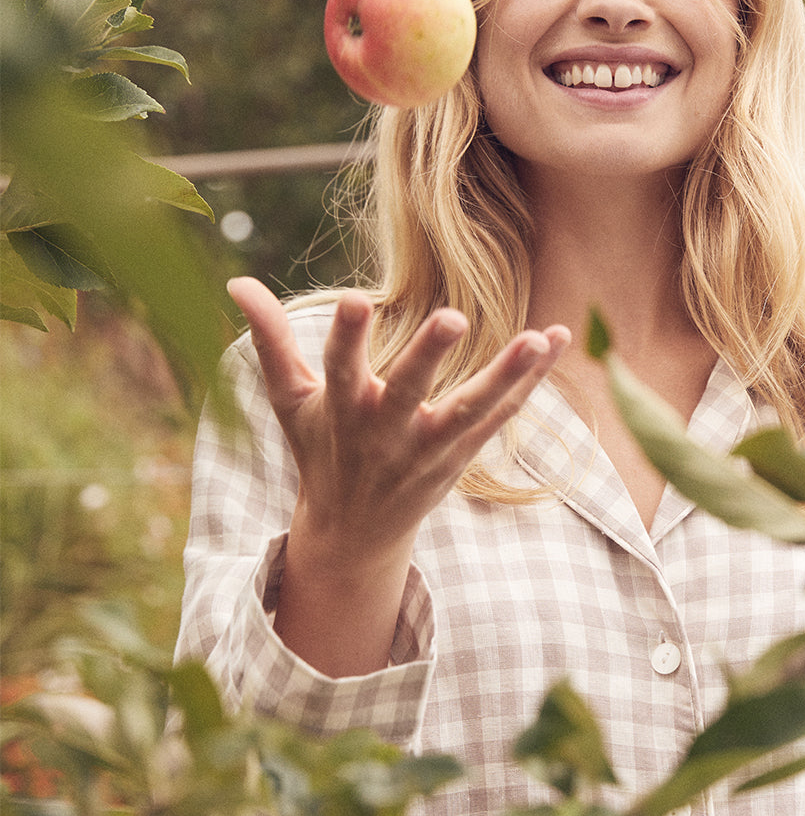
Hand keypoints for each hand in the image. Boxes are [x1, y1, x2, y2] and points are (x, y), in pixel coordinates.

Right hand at [226, 277, 569, 672]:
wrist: (355, 533)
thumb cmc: (320, 451)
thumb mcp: (290, 401)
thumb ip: (271, 340)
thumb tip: (236, 282)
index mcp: (341, 413)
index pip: (339, 370)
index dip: (346, 337)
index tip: (354, 299)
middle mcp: (386, 433)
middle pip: (409, 393)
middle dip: (428, 357)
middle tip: (453, 317)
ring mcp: (430, 448)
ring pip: (472, 411)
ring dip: (507, 375)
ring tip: (538, 337)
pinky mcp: (463, 456)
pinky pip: (501, 416)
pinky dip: (531, 383)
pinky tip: (557, 341)